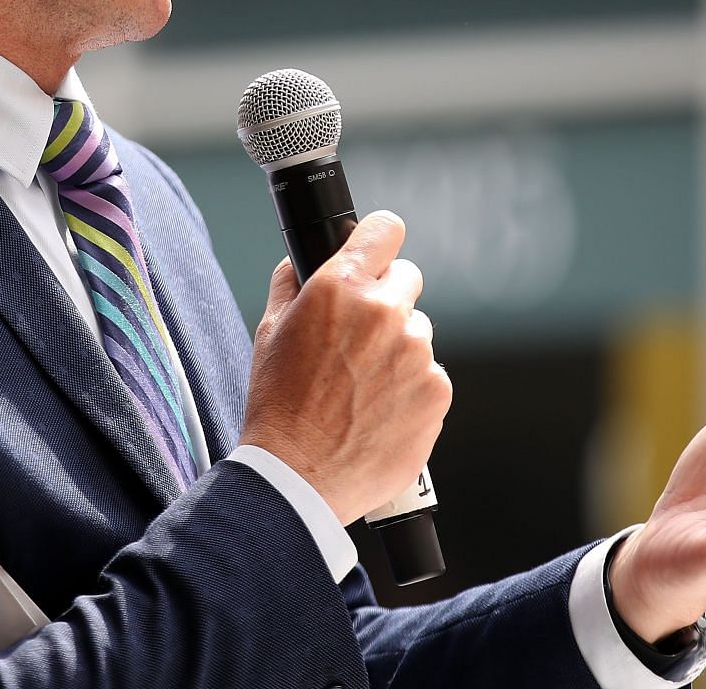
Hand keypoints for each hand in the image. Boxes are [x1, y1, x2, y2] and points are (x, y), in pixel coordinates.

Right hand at [238, 211, 451, 524]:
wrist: (299, 476)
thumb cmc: (279, 405)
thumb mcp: (269, 330)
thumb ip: (290, 282)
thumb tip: (303, 261)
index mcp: (340, 287)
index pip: (385, 229)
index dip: (378, 240)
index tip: (377, 252)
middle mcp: (384, 312)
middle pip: (407, 278)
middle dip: (385, 299)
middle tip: (358, 338)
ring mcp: (417, 352)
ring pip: (418, 330)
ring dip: (399, 347)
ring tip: (363, 386)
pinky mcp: (437, 390)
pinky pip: (430, 372)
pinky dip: (411, 387)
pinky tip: (380, 410)